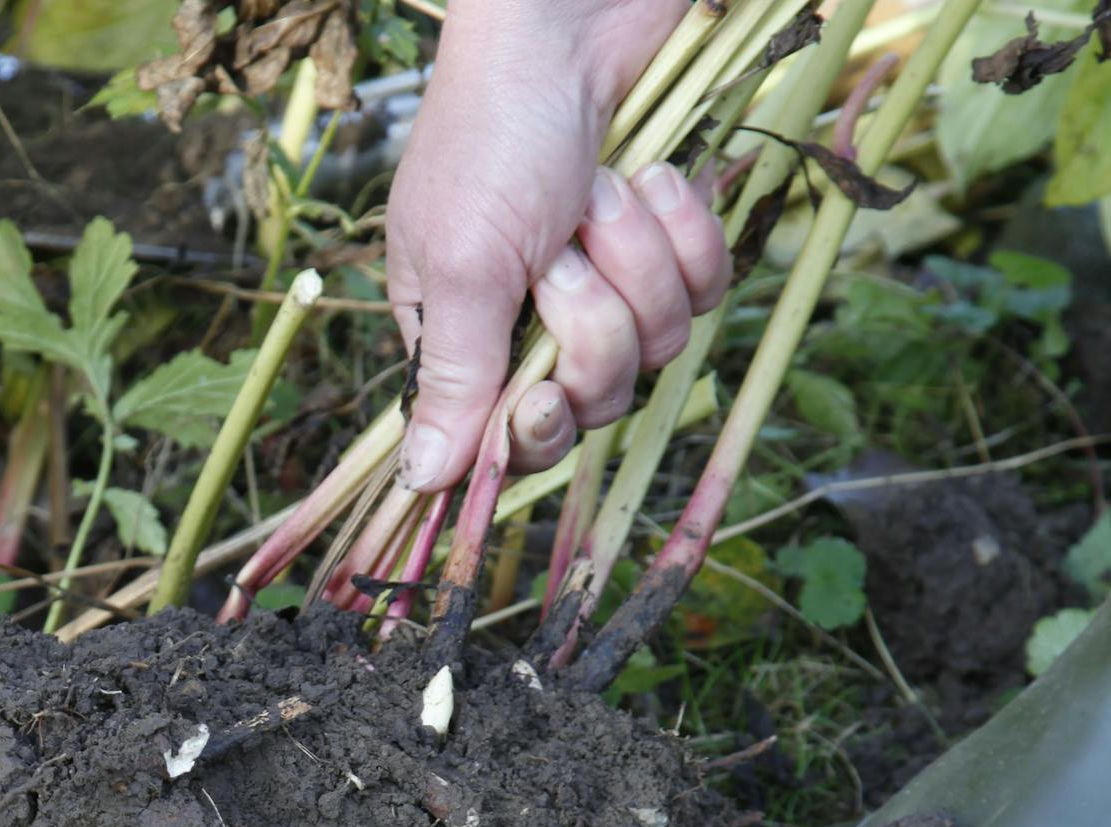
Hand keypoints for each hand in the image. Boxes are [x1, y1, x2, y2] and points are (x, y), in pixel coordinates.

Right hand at [386, 0, 733, 491]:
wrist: (575, 15)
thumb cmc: (496, 129)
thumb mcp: (461, 264)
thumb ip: (452, 378)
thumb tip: (418, 481)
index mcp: (458, 332)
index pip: (502, 437)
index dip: (532, 432)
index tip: (539, 397)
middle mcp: (530, 319)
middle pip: (590, 403)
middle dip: (593, 328)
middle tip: (561, 257)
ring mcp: (608, 282)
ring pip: (657, 349)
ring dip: (638, 264)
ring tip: (601, 192)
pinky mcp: (671, 244)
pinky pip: (707, 292)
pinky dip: (686, 232)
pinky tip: (655, 174)